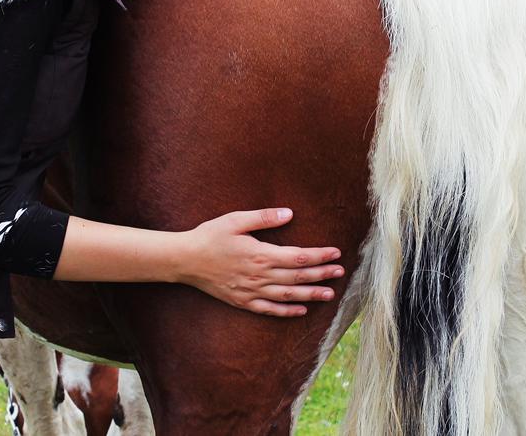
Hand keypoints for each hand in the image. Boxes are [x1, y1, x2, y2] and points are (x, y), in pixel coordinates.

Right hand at [176, 208, 343, 317]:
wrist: (184, 260)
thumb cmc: (210, 236)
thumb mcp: (235, 220)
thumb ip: (264, 218)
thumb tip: (289, 214)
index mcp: (261, 254)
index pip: (298, 256)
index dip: (319, 256)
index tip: (335, 253)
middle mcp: (260, 276)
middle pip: (298, 277)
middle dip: (321, 274)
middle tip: (340, 272)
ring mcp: (251, 291)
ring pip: (288, 295)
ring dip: (311, 295)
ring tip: (329, 294)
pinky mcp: (242, 301)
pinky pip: (270, 309)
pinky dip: (287, 311)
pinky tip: (301, 310)